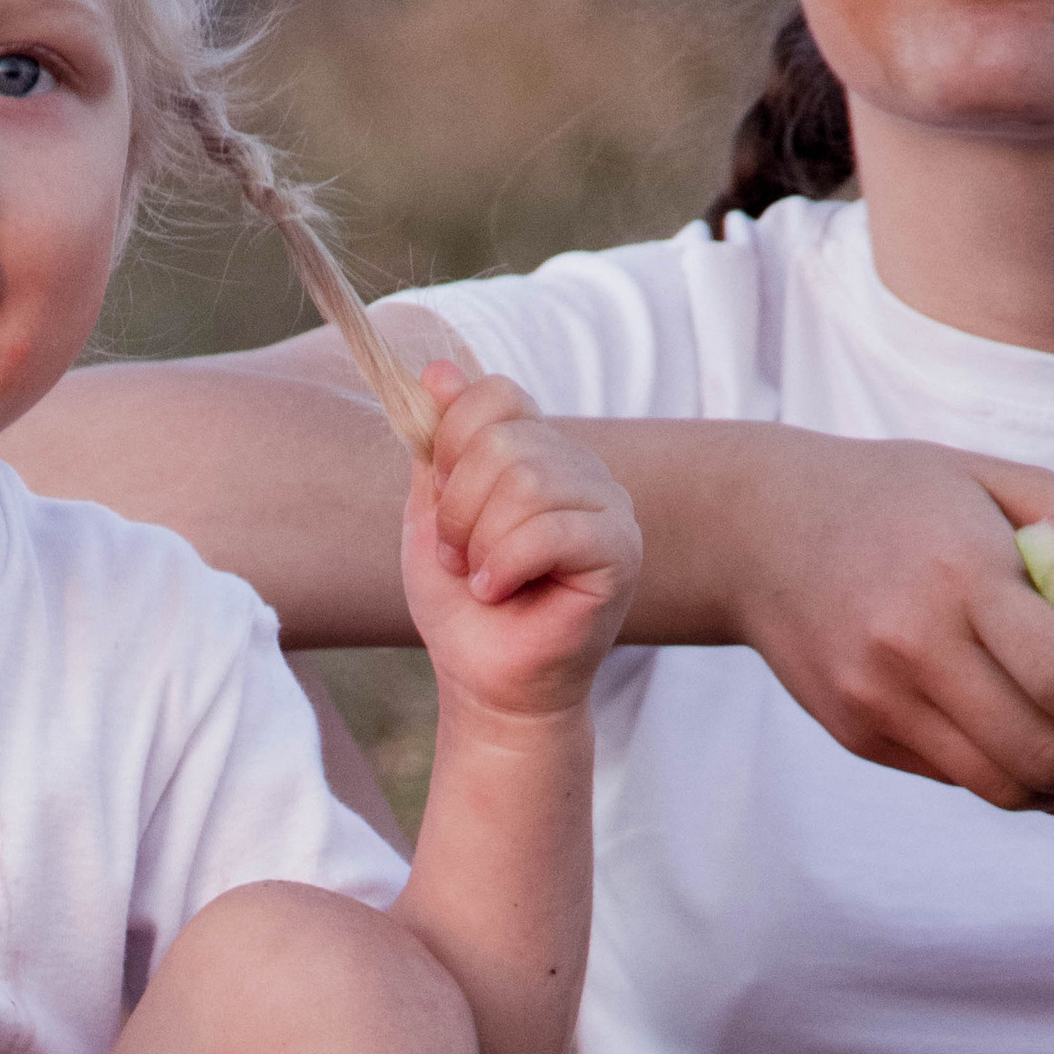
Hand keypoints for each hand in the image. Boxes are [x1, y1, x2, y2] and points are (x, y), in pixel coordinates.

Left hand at [405, 366, 641, 724]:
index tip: (440, 502)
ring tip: (483, 580)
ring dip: (481, 542)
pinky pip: (552, 529)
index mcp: (540, 451)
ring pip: (528, 483)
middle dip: (459, 509)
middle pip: (506, 442)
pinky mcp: (621, 552)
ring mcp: (609, 507)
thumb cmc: (463, 607)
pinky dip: (506, 564)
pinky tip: (500, 591)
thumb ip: (438, 446)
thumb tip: (438, 369)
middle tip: (461, 559)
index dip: (452, 445)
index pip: (496, 396)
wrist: (486, 684)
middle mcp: (582, 469)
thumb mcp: (433, 515)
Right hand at [717, 432, 1053, 813]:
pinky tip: (1036, 756)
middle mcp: (913, 647)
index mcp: (961, 575)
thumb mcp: (995, 483)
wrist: (762, 533)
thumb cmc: (897, 500)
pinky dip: (1013, 780)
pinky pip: (958, 777)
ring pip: (1001, 784)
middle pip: (1039, 749)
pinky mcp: (859, 734)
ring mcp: (879, 700)